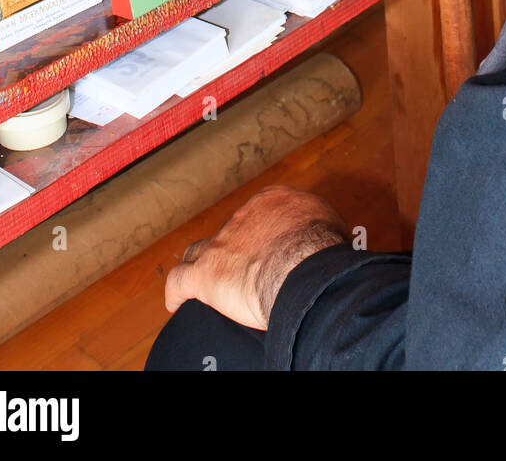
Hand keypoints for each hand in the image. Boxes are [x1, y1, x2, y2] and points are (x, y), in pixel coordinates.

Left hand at [164, 185, 349, 328]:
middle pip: (230, 232)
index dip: (264, 233)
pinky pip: (180, 281)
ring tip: (206, 279)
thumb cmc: (320, 246)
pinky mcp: (205, 274)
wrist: (302, 265)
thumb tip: (324, 241)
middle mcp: (243, 218)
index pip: (261, 213)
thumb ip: (317, 228)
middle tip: (247, 269)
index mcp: (272, 202)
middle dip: (235, 248)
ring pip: (199, 250)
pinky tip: (176, 302)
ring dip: (201, 263)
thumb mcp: (329, 225)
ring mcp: (221, 244)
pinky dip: (176, 292)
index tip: (272, 248)